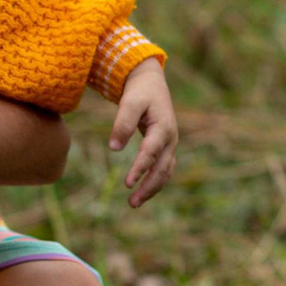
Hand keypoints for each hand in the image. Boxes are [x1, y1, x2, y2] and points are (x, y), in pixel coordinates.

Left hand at [109, 59, 177, 206]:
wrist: (150, 82)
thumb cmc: (140, 91)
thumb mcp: (130, 102)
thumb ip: (122, 124)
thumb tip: (114, 148)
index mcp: (164, 128)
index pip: (151, 153)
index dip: (139, 168)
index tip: (127, 183)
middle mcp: (170, 139)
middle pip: (162, 169)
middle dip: (148, 187)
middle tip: (132, 203)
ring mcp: (170, 144)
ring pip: (164, 172)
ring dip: (151, 188)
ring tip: (134, 203)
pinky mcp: (164, 146)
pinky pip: (162, 169)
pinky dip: (154, 181)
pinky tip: (141, 191)